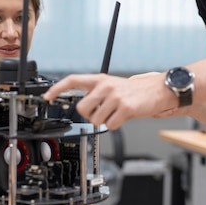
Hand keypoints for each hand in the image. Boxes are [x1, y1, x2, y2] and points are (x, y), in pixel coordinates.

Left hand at [43, 73, 174, 129]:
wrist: (157, 90)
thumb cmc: (134, 91)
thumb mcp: (112, 86)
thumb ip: (96, 93)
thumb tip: (82, 107)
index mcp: (100, 79)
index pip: (73, 80)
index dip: (57, 88)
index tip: (47, 97)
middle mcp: (105, 86)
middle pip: (81, 108)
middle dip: (89, 115)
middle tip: (101, 112)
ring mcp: (115, 97)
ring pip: (95, 119)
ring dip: (104, 121)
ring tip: (115, 113)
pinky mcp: (125, 108)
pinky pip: (110, 125)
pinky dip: (115, 124)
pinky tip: (123, 116)